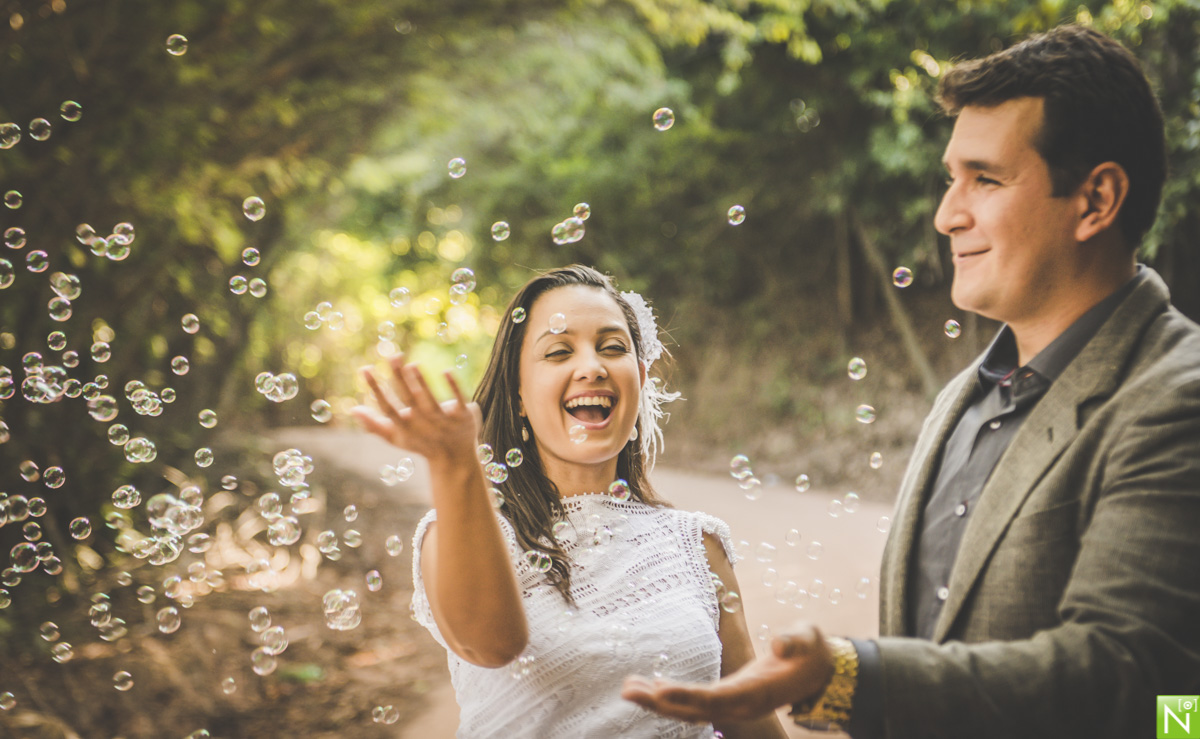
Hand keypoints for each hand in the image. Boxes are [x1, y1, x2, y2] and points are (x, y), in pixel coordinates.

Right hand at [352, 354, 481, 464]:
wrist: (455, 458)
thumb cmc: (421, 443)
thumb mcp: (397, 438)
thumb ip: (375, 425)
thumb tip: (353, 410)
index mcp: (405, 427)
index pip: (387, 406)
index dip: (375, 389)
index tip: (365, 369)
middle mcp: (424, 424)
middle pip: (409, 398)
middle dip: (399, 377)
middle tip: (392, 355)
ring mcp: (444, 420)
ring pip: (431, 400)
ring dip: (421, 382)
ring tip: (412, 364)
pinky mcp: (463, 416)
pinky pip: (458, 400)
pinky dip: (453, 387)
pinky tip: (446, 370)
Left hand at [621, 624, 834, 722]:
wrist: (822, 672)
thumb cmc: (812, 652)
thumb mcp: (810, 639)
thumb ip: (796, 641)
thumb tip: (780, 645)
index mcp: (758, 691)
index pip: (717, 698)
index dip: (688, 696)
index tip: (660, 691)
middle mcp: (743, 703)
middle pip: (696, 709)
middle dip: (661, 702)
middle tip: (627, 690)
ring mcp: (736, 704)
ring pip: (692, 709)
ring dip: (659, 701)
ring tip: (628, 688)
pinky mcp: (732, 698)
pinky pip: (697, 703)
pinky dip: (673, 697)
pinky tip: (652, 687)